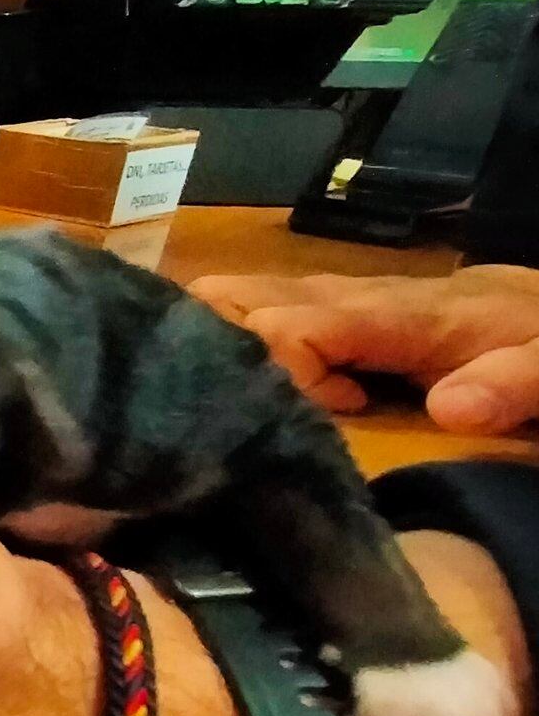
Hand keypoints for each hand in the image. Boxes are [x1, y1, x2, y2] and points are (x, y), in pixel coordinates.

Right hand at [188, 265, 538, 433]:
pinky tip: (243, 389)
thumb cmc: (538, 342)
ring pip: (230, 298)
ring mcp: (327, 298)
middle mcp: (344, 296)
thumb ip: (511, 385)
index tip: (318, 420)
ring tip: (229, 403)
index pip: (289, 326)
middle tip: (240, 412)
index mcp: (389, 314)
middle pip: (235, 299)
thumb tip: (447, 410)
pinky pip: (250, 313)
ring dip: (210, 345)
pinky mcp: (321, 310)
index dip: (279, 377)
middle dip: (211, 353)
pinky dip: (225, 345)